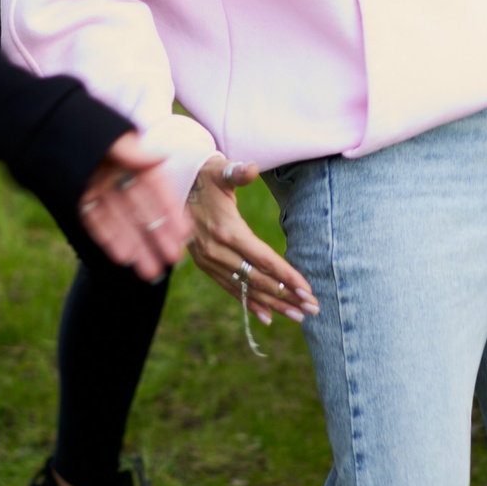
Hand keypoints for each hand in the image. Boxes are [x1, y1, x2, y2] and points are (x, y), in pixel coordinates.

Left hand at [77, 133, 191, 280]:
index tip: (184, 233)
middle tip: (173, 259)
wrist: (38, 125)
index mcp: (130, 156)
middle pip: (141, 209)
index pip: (156, 188)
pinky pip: (96, 222)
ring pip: (121, 221)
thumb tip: (161, 157)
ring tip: (151, 271)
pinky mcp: (78, 198)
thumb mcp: (110, 136)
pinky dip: (109, 239)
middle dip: (157, 235)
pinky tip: (124, 257)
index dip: (170, 210)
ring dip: (136, 245)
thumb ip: (132, 150)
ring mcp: (98, 188)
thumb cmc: (79, 123)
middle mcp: (117, 174)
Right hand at [187, 155, 317, 321]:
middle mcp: (218, 251)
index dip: (287, 276)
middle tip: (313, 309)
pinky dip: (249, 303)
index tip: (308, 291)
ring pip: (246, 289)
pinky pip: (230, 289)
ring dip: (273, 305)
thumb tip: (251, 168)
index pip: (264, 259)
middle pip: (258, 280)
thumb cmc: (205, 177)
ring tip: (298, 317)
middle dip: (287, 297)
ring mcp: (210, 261)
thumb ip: (237, 173)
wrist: (173, 187)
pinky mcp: (205, 265)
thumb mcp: (220, 171)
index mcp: (227, 230)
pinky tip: (267, 317)